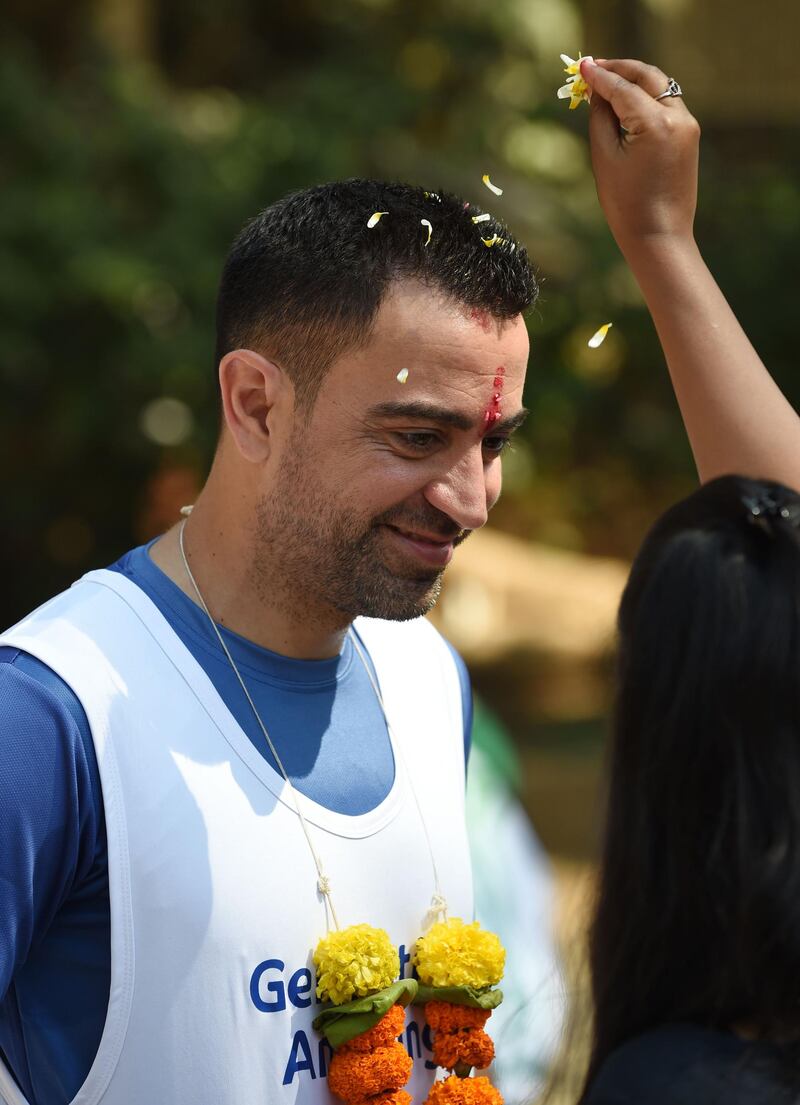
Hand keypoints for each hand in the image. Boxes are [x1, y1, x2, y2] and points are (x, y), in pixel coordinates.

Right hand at [579, 58, 700, 249]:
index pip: (623, 88)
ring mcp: (688, 125)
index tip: (582, 66)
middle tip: (595, 67)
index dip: (600, 76)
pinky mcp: (689, 135)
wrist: (658, 236)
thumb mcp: (605, 157)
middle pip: (647, 76)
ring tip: (607, 82)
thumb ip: (601, 117)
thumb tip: (598, 90)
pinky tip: (626, 101)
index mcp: (656, 124)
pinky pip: (666, 104)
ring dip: (634, 80)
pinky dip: (646, 97)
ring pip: (659, 87)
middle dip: (621, 69)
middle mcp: (678, 118)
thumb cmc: (626, 204)